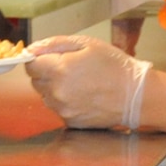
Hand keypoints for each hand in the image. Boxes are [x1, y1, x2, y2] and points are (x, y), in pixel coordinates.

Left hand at [25, 35, 152, 128]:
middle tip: (71, 69)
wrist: (136, 96)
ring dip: (55, 88)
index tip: (51, 58)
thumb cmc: (115, 66)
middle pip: (36, 81)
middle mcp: (57, 92)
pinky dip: (65, 102)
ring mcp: (63, 110)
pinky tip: (83, 96)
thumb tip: (31, 48)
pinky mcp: (70, 122)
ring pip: (46, 96)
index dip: (39, 60)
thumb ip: (55, 44)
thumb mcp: (87, 43)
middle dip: (48, 73)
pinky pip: (58, 109)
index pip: (30, 65)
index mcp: (59, 70)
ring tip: (79, 83)